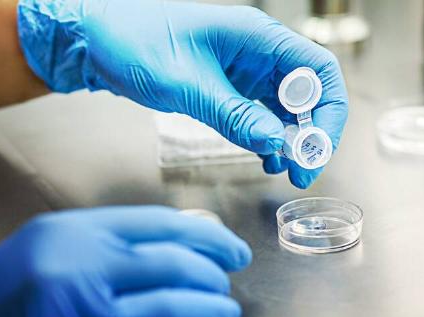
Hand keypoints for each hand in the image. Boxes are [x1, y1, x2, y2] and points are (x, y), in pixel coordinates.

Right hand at [0, 206, 249, 316]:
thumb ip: (108, 244)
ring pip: (174, 312)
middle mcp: (76, 271)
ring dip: (212, 315)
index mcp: (70, 233)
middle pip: (177, 266)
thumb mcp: (45, 252)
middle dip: (215, 278)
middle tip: (227, 289)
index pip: (163, 225)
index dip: (211, 237)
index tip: (234, 251)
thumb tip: (186, 244)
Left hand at [18, 0, 348, 188]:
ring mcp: (247, 70)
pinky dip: (270, 138)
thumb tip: (275, 144)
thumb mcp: (187, 85)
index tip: (318, 148)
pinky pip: (265, 115)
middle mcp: (260, 53)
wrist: (94, 40)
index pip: (319, 72)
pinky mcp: (233, 87)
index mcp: (258, 38)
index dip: (328, 112)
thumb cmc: (133, 42)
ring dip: (293, 141)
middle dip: (313, 134)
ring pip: (290, 109)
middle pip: (310, 94)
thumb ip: (235, 116)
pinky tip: (266, 158)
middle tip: (304, 170)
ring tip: (286, 172)